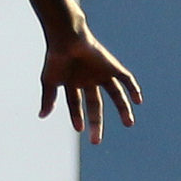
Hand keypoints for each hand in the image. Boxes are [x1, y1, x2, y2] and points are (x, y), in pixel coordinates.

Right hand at [39, 28, 140, 143]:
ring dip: (123, 109)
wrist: (68, 39)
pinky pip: (126, 79)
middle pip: (96, 105)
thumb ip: (48, 98)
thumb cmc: (56, 58)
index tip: (79, 129)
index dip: (77, 116)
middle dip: (96, 123)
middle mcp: (89, 80)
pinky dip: (133, 89)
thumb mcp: (50, 81)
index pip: (76, 104)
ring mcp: (101, 73)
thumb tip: (42, 116)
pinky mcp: (112, 66)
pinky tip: (138, 101)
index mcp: (73, 82)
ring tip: (130, 124)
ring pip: (116, 94)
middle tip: (96, 141)